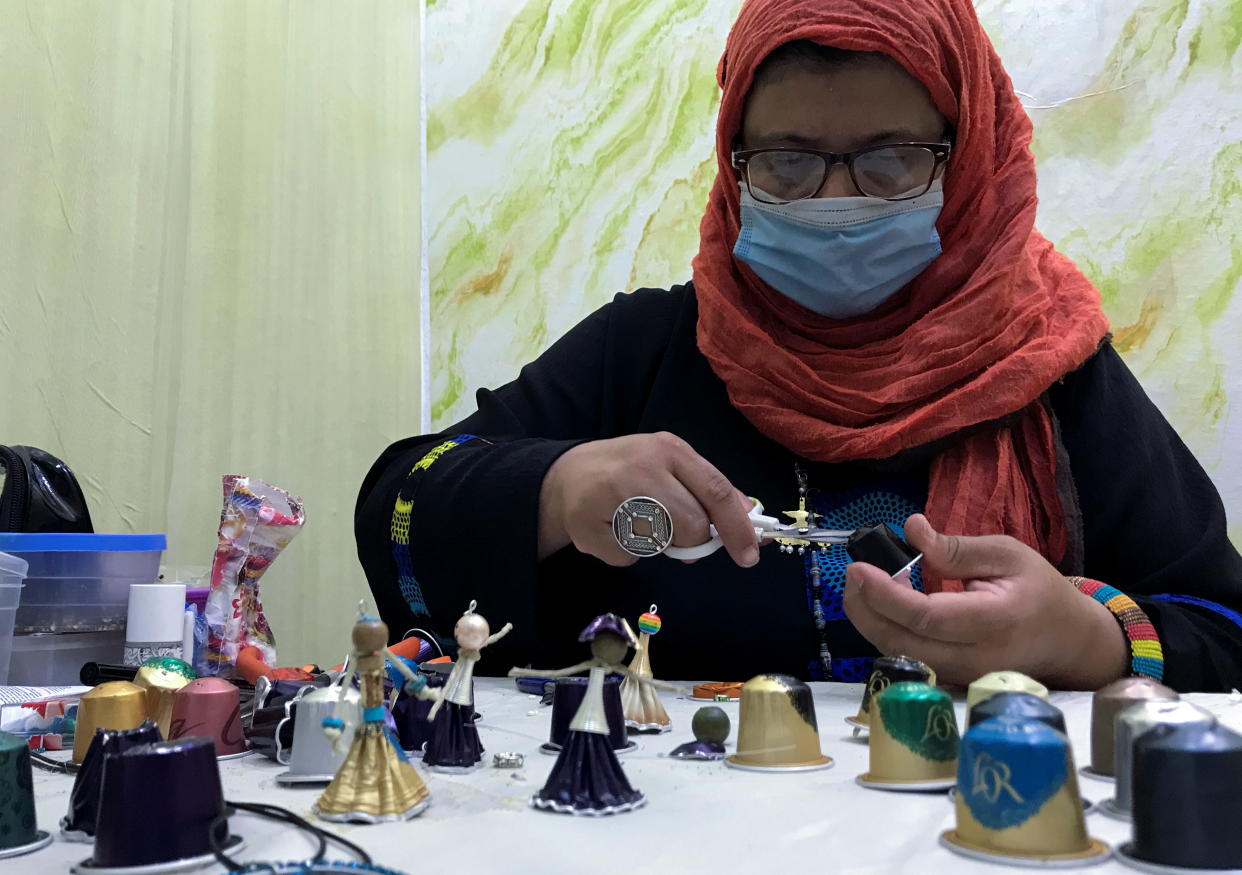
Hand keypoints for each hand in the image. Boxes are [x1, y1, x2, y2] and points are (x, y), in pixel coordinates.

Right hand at [538, 433, 757, 566]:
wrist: (564, 477)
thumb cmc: (629, 473)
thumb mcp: (671, 467)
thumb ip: (708, 489)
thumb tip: (750, 515)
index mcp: (669, 450)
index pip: (716, 490)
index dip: (738, 527)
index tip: (751, 555)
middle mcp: (641, 467)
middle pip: (692, 524)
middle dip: (692, 540)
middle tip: (675, 535)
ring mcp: (610, 494)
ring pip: (661, 543)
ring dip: (656, 544)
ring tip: (635, 522)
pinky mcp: (587, 524)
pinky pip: (629, 558)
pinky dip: (627, 553)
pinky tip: (612, 530)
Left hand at [842, 514, 1127, 688]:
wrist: (1068, 642)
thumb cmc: (1038, 592)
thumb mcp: (1007, 555)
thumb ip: (955, 548)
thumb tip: (910, 528)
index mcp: (994, 621)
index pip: (926, 616)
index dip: (885, 595)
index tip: (858, 569)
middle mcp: (975, 658)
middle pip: (903, 643)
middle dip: (865, 609)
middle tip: (853, 574)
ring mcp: (962, 676)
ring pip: (900, 655)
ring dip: (871, 622)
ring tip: (863, 586)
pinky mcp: (953, 681)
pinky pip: (909, 660)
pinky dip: (887, 633)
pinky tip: (881, 607)